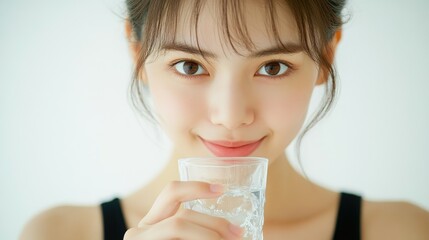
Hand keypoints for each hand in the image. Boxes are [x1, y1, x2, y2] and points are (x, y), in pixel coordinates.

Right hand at [124, 181, 242, 239]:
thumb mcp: (180, 239)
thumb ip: (196, 232)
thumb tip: (237, 233)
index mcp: (152, 222)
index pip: (172, 194)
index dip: (196, 188)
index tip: (221, 190)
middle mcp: (141, 231)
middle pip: (181, 217)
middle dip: (215, 224)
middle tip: (238, 234)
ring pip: (179, 227)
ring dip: (209, 236)